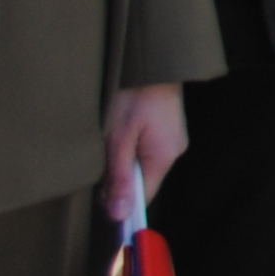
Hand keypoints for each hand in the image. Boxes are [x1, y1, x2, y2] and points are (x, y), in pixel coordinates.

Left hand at [100, 84, 185, 217]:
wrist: (150, 62)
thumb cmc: (133, 95)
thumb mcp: (118, 138)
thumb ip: (119, 177)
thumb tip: (120, 214)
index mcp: (164, 155)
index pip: (144, 196)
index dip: (122, 202)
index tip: (101, 200)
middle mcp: (174, 151)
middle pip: (143, 182)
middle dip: (119, 179)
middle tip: (101, 159)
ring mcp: (173, 140)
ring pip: (143, 166)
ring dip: (123, 162)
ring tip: (112, 141)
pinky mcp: (168, 131)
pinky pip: (147, 152)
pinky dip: (131, 151)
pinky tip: (122, 135)